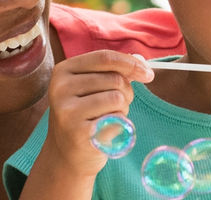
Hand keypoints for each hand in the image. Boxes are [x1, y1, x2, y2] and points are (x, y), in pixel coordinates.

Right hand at [20, 50, 153, 199]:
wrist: (67, 152)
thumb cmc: (85, 115)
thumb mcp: (92, 87)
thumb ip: (114, 70)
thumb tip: (141, 62)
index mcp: (64, 71)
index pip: (104, 57)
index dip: (131, 63)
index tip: (148, 74)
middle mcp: (61, 88)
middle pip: (115, 78)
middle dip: (126, 92)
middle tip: (117, 106)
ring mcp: (68, 110)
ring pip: (118, 98)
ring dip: (122, 109)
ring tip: (108, 117)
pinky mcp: (79, 131)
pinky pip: (117, 119)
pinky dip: (119, 124)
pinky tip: (104, 130)